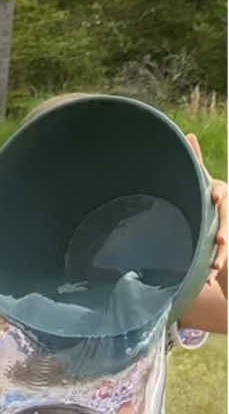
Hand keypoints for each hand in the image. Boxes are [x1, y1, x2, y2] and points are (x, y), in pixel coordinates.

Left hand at [186, 133, 226, 278]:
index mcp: (219, 195)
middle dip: (224, 231)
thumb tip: (188, 134)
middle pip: (227, 221)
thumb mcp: (201, 182)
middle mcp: (225, 211)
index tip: (214, 196)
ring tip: (215, 264)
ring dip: (221, 255)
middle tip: (219, 240)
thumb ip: (196, 159)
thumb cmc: (206, 202)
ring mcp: (227, 229)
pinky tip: (211, 279)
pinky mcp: (223, 247)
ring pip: (226, 241)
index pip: (219, 193)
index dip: (218, 194)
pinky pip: (222, 258)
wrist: (219, 226)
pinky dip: (216, 266)